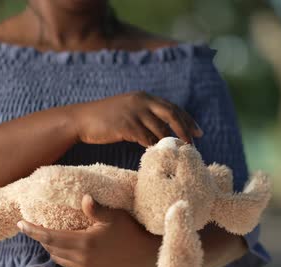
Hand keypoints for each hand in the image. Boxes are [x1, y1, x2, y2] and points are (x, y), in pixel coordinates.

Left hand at [17, 194, 162, 266]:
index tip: (20, 224)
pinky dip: (64, 255)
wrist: (144, 256)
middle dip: (40, 237)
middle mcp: (81, 260)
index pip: (50, 237)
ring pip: (59, 258)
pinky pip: (69, 265)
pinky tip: (67, 245)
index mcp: (84, 243)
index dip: (33, 231)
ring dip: (52, 247)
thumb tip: (84, 197)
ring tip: (49, 234)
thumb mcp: (114, 216)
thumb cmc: (130, 232)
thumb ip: (96, 209)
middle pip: (51, 248)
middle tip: (31, 225)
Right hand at [66, 91, 202, 146]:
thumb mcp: (126, 109)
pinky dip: (155, 147)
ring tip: (178, 154)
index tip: (199, 132)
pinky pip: (146, 138)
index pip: (172, 107)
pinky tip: (159, 155)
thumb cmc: (103, 119)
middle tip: (193, 145)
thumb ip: (143, 114)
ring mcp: (133, 112)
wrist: (81, 120)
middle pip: (171, 114)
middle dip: (185, 129)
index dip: (187, 120)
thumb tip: (161, 128)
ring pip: (160, 128)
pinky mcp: (126, 125)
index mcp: (143, 97)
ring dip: (170, 142)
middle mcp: (140, 101)